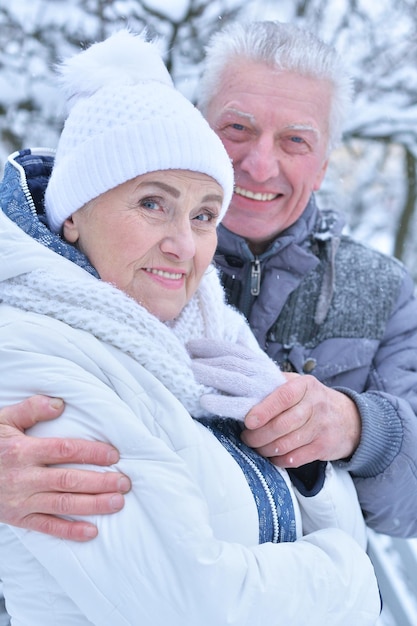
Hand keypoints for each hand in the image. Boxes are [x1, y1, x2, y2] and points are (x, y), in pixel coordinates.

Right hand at [0, 395, 130, 540]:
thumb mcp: (3, 420)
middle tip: (125, 482)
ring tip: (117, 503)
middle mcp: (23, 477)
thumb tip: (60, 404)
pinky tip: (91, 532)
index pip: (64, 450)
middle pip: (69, 480)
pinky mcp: (18, 519)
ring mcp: (21, 501)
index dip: (92, 453)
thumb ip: (31, 409)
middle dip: (100, 482)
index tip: (114, 455)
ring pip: (62, 505)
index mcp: (23, 451)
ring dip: (93, 505)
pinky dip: (69, 532)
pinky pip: (46, 527)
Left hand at [188, 338, 285, 419]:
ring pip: (234, 380)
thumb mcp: (263, 370)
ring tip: (191, 374)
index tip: (189, 345)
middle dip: (206, 361)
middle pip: (231, 363)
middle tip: (183, 361)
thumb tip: (229, 338)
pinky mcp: (261, 413)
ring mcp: (262, 392)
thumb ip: (246, 357)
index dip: (210, 345)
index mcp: (258, 362)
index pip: (232, 350)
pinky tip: (205, 402)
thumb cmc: (276, 391)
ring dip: (211, 377)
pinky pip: (240, 407)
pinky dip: (221, 404)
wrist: (310, 410)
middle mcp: (261, 374)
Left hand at [241, 373, 360, 466]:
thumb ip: (275, 385)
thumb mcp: (299, 384)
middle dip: (258, 435)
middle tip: (246, 437)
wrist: (350, 419)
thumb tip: (245, 393)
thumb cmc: (312, 400)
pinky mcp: (323, 447)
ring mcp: (321, 428)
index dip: (264, 410)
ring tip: (256, 446)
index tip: (248, 421)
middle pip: (282, 424)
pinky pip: (295, 458)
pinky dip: (279, 460)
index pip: (283, 396)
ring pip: (286, 444)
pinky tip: (272, 456)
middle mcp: (315, 405)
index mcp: (305, 385)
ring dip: (265, 449)